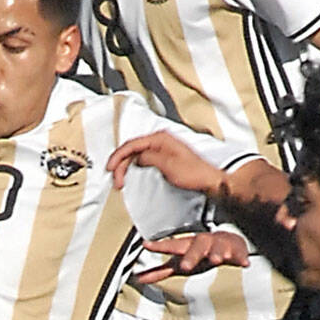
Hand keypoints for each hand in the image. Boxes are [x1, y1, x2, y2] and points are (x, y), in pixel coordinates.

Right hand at [108, 131, 228, 195]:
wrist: (209, 180)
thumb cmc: (195, 173)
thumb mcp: (167, 165)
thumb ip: (149, 158)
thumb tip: (137, 158)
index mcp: (161, 138)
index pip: (132, 144)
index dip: (118, 156)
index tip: (110, 167)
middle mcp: (161, 140)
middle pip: (132, 149)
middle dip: (120, 163)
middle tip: (116, 178)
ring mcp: (162, 148)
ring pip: (136, 154)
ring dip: (126, 166)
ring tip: (121, 179)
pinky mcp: (164, 156)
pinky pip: (143, 158)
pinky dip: (134, 166)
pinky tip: (131, 173)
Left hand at [133, 229, 249, 285]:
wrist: (229, 243)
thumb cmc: (199, 255)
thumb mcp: (180, 263)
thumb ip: (160, 271)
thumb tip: (138, 279)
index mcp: (187, 247)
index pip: (172, 245)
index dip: (159, 246)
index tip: (146, 245)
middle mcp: (203, 244)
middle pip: (196, 246)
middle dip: (191, 255)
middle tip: (185, 266)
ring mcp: (220, 246)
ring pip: (218, 247)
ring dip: (217, 253)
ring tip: (218, 259)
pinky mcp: (237, 252)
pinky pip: (240, 255)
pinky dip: (241, 258)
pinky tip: (244, 263)